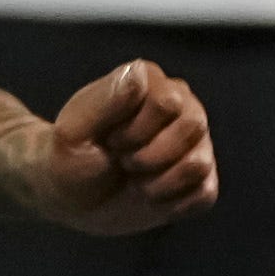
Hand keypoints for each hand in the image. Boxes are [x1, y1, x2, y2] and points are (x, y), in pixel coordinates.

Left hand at [37, 59, 219, 233]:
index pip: (168, 102)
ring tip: (135, 180)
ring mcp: (193, 142)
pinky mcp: (198, 179)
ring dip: (160, 182)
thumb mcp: (72, 131)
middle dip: (150, 155)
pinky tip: (151, 197)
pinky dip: (174, 203)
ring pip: (200, 163)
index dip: (136, 131)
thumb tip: (140, 72)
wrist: (70, 196)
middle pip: (193, 126)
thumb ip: (104, 99)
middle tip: (123, 161)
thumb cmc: (68, 157)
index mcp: (150, 82)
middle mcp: (180, 105)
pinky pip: (206, 192)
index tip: (110, 140)